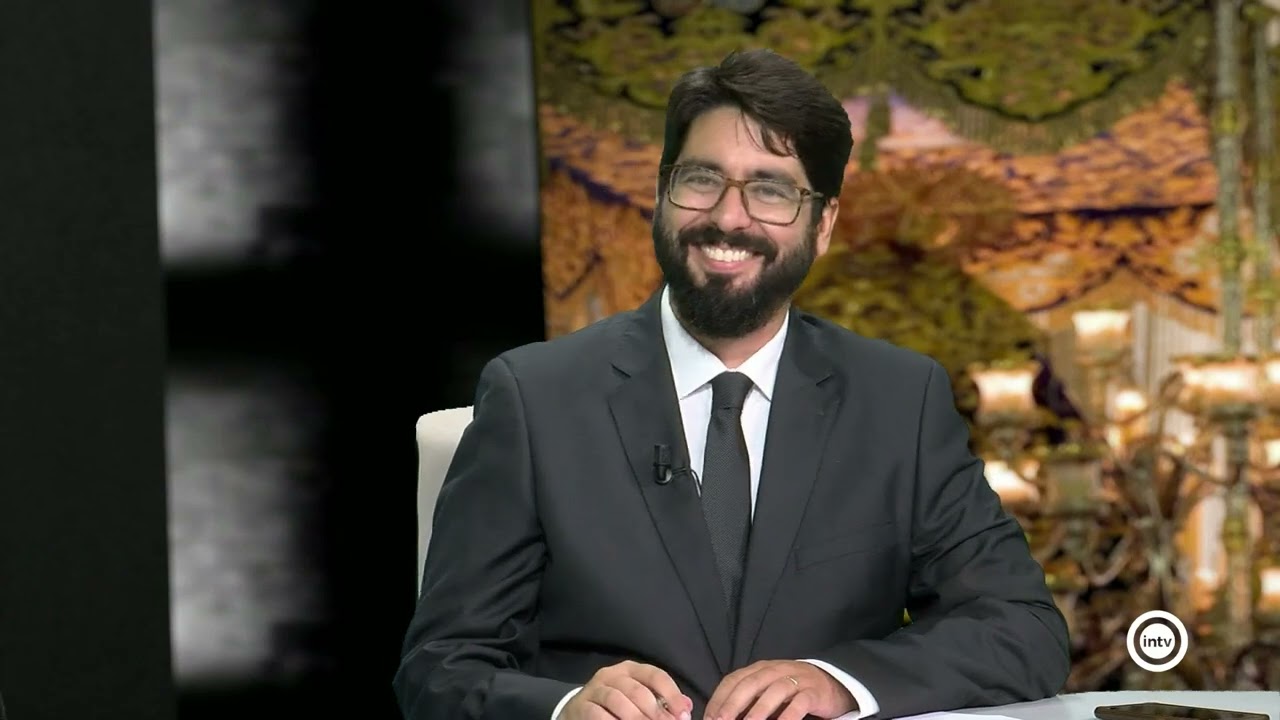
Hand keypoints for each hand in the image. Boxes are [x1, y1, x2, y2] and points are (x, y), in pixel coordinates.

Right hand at [562, 660, 693, 719]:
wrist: (577, 712)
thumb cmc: (614, 705)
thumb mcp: (637, 699)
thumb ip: (661, 701)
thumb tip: (687, 706)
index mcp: (631, 670)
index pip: (655, 675)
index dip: (672, 695)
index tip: (683, 715)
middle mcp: (612, 675)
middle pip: (638, 690)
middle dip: (656, 712)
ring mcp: (595, 689)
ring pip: (618, 700)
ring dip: (636, 718)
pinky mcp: (581, 705)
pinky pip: (598, 714)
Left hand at [704, 660, 854, 719]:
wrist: (832, 683)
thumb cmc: (793, 691)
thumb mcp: (768, 691)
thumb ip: (749, 700)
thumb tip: (723, 717)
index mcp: (759, 669)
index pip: (733, 680)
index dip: (719, 699)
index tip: (709, 718)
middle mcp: (775, 670)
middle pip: (750, 684)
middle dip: (733, 704)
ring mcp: (796, 679)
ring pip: (773, 692)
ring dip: (758, 711)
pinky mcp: (814, 692)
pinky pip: (799, 703)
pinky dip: (789, 716)